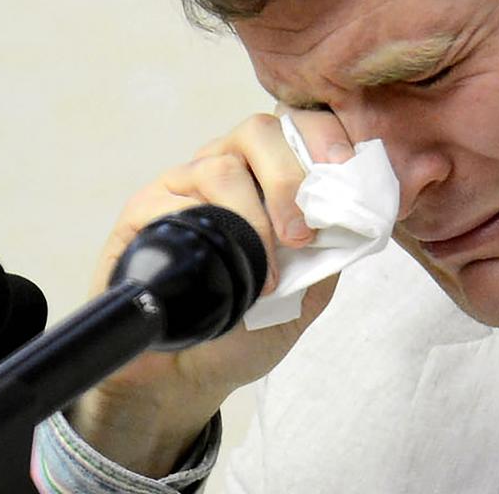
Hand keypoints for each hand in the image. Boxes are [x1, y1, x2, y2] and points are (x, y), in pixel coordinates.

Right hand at [68, 111, 352, 476]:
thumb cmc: (251, 325)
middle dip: (290, 177)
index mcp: (269, 174)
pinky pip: (172, 201)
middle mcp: (226, 167)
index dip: (324, 136)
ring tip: (270, 272)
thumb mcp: (309, 290)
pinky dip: (210, 232)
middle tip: (303, 234)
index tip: (345, 169)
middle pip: (259, 132)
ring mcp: (183, 186)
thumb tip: (355, 219)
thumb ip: (332, 252)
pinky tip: (232, 273)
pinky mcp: (143, 212)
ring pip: (220, 166)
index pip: (297, 126)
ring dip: (254, 216)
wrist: (187, 372)